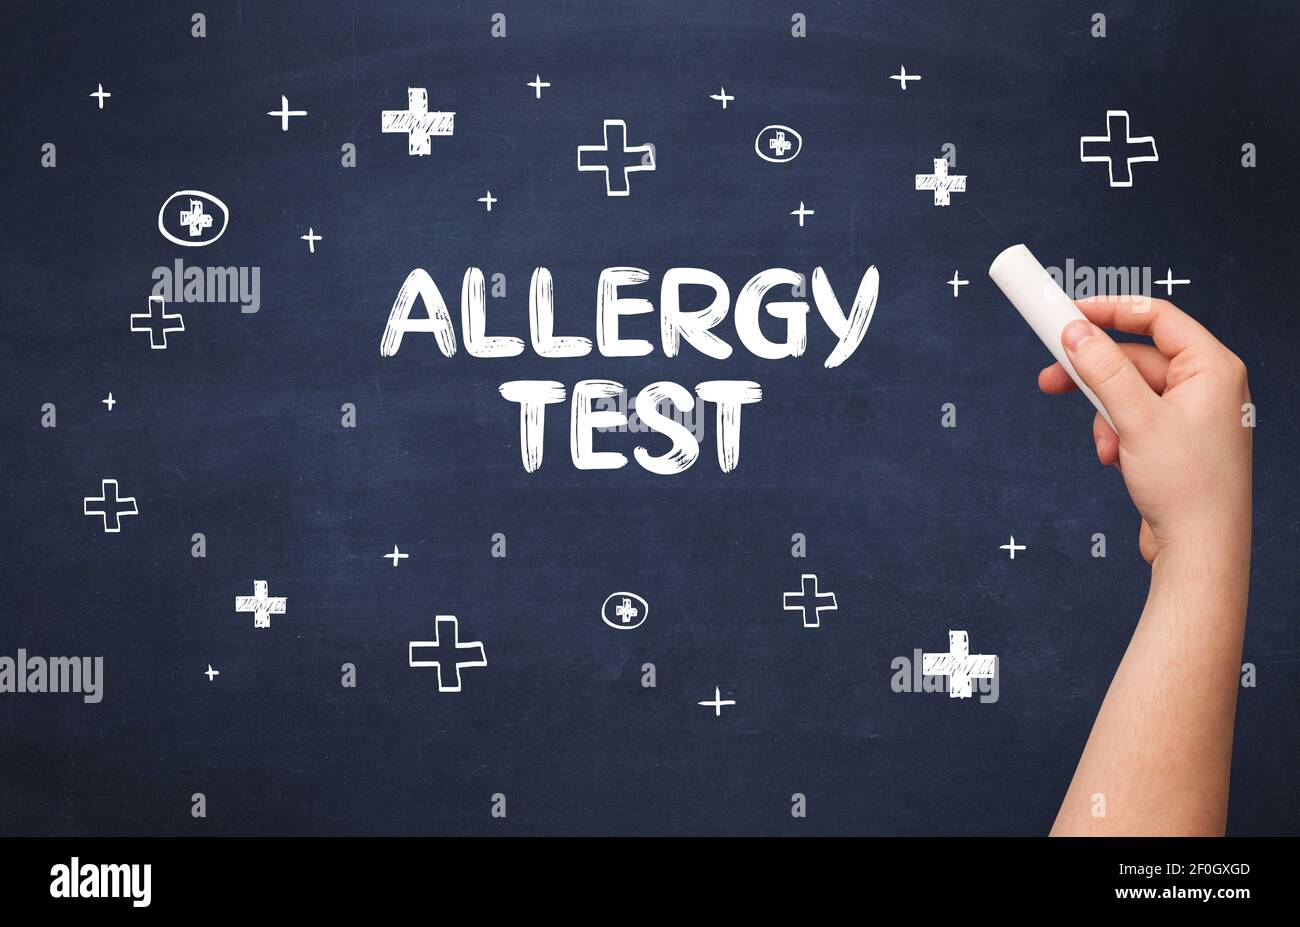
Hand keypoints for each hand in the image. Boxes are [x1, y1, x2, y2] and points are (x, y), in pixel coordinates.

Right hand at [1037, 296, 1251, 563]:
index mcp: (1212, 368)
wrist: (1199, 549)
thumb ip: (1104, 370)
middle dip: (1094, 374)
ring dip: (1105, 415)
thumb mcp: (1136, 420)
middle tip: (1051, 377)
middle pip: (1136, 357)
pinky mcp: (1175, 440)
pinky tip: (1115, 459)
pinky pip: (1134, 418)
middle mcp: (1207, 386)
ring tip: (1103, 446)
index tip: (1069, 313)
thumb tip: (1075, 332)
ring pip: (1129, 392)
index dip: (1111, 310)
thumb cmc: (1187, 486)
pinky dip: (1115, 434)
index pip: (1157, 318)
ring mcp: (1191, 414)